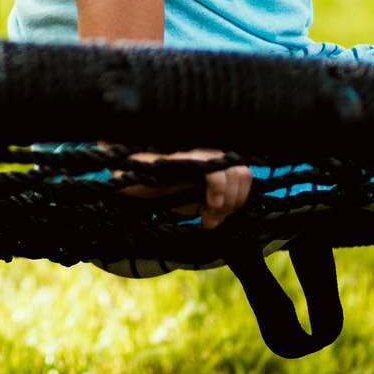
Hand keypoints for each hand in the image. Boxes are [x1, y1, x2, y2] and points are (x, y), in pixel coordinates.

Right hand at [120, 148, 252, 229]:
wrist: (129, 182)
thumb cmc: (160, 190)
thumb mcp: (192, 203)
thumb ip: (211, 209)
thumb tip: (218, 219)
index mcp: (214, 166)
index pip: (244, 175)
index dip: (239, 198)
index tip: (218, 217)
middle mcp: (209, 157)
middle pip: (243, 173)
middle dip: (236, 201)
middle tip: (215, 216)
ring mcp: (197, 155)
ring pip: (234, 171)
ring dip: (228, 199)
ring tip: (210, 213)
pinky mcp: (184, 159)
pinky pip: (213, 171)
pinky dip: (218, 190)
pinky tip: (209, 204)